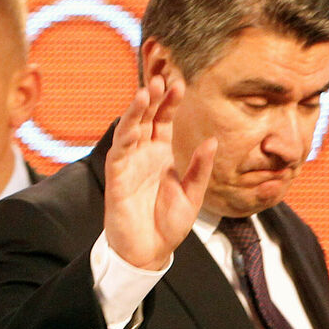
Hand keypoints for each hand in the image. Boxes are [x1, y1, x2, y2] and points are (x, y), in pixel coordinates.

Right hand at [102, 74, 216, 269]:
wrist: (149, 251)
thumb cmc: (168, 224)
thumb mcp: (193, 195)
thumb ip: (199, 168)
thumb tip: (212, 141)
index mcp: (162, 154)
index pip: (165, 120)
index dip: (170, 102)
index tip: (180, 83)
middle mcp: (144, 153)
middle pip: (147, 117)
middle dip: (153, 97)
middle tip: (163, 77)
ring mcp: (129, 163)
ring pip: (130, 129)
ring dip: (137, 111)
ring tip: (147, 92)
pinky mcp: (117, 176)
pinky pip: (119, 151)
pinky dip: (125, 136)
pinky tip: (133, 124)